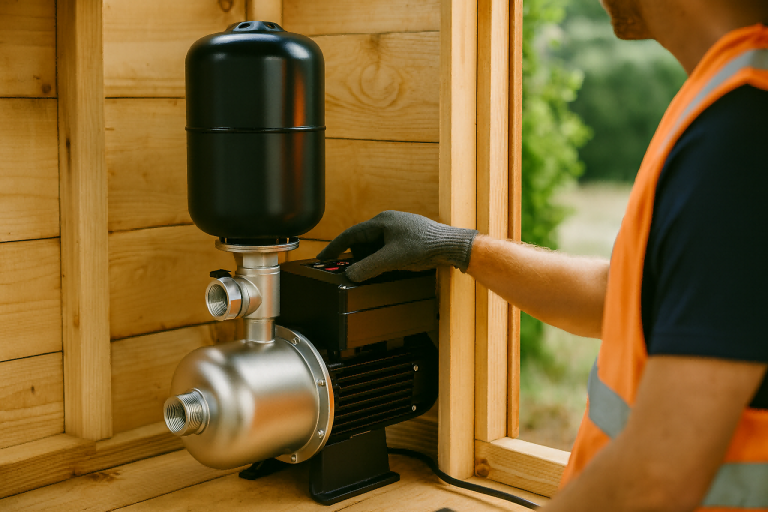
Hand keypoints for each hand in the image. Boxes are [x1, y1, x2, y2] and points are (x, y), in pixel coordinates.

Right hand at [316, 210, 477, 281]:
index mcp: (381, 221)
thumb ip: (368, 267)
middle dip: (355, 257)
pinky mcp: (409, 238)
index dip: (335, 247)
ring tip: (370, 272)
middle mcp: (389, 222)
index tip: (323, 257)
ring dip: (370, 259)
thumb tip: (351, 274)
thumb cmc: (425, 246)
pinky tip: (387, 268)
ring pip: (375, 245)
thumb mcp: (391, 259)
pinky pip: (387, 248)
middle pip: (362, 241)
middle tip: (348, 271)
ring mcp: (400, 229)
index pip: (350, 235)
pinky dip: (382, 259)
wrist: (451, 246)